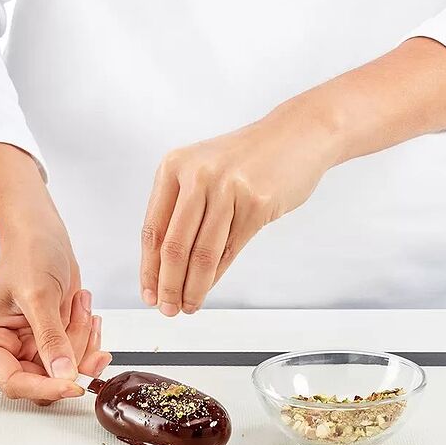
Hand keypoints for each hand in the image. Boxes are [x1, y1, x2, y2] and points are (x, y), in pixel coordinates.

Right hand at [0, 143, 111, 403]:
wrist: (42, 233)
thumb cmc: (28, 253)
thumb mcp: (39, 296)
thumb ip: (51, 338)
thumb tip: (63, 374)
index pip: (14, 382)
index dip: (46, 387)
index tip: (74, 383)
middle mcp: (5, 348)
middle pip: (45, 379)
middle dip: (72, 355)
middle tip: (83, 322)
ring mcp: (30, 345)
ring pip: (66, 368)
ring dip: (83, 340)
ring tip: (80, 305)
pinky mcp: (51, 339)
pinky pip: (77, 355)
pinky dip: (88, 337)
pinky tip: (86, 311)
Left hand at [139, 103, 339, 315]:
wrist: (297, 135)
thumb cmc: (249, 158)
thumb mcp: (204, 170)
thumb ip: (182, 209)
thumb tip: (164, 264)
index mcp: (174, 166)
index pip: (153, 228)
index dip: (149, 267)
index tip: (148, 292)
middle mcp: (197, 176)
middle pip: (174, 245)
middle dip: (168, 284)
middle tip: (167, 308)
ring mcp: (227, 189)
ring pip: (202, 253)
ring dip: (193, 287)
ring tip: (188, 305)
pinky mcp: (255, 204)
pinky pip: (229, 249)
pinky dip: (216, 275)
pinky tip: (209, 287)